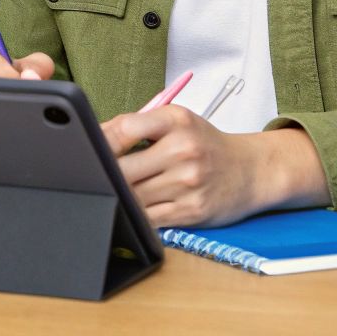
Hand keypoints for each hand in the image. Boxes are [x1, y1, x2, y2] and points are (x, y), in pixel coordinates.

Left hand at [102, 107, 327, 227]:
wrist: (251, 171)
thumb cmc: (205, 144)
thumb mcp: (177, 121)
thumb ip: (136, 125)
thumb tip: (92, 136)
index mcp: (176, 120)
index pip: (125, 129)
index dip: (98, 142)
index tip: (85, 148)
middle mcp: (184, 150)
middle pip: (123, 168)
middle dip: (105, 174)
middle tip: (91, 175)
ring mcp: (189, 183)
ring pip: (133, 196)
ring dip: (119, 196)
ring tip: (116, 189)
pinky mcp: (191, 211)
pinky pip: (149, 217)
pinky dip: (136, 214)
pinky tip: (134, 206)